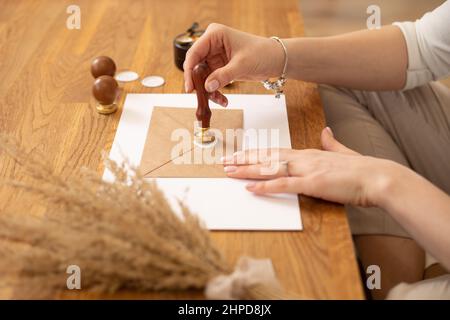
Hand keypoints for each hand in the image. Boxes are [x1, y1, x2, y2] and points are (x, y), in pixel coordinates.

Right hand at [183, 23, 284, 106]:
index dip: (189, 71)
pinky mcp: (219, 67)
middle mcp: (212, 44)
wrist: (275, 60)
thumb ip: (223, 76)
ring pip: (202, 77)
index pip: (194, 53)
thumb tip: (207, 87)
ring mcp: (215, 56)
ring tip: (219, 101)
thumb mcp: (242, 65)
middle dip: (199, 83)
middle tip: (201, 97)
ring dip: (208, 91)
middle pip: (196, 66)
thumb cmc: (262, 53)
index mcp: (215, 35)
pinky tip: (223, 100)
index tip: (189, 87)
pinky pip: (211, 82)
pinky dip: (215, 92)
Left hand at [222, 127, 403, 206]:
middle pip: (267, 157)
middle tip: (224, 161)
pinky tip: (250, 187)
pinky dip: (265, 185)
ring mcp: (307, 170)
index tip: (239, 154)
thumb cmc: (362, 169)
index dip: (255, 153)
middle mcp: (304, 158)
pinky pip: (284, 184)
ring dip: (247, 169)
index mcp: (309, 153)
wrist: (379, 177)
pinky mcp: (313, 184)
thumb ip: (331, 143)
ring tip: (228, 170)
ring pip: (270, 168)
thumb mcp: (343, 153)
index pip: (275, 152)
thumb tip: (326, 132)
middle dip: (243, 159)